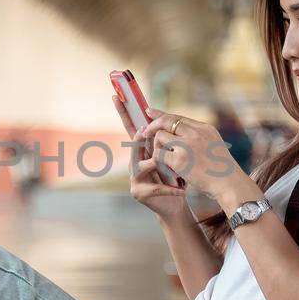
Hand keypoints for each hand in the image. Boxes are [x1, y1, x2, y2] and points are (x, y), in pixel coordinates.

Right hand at [112, 95, 187, 218]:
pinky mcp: (138, 192)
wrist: (175, 203)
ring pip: (143, 164)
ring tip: (172, 166)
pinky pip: (156, 187)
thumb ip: (164, 139)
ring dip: (159, 164)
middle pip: (134, 144)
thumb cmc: (175, 177)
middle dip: (138, 137)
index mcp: (141, 150)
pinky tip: (183, 190)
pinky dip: (172, 188)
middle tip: (143, 131)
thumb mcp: (171, 155)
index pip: (130, 127)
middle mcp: (133, 161)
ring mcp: (134, 177)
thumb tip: (163, 114)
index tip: (115, 95)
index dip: (123, 112)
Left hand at [139, 108, 251, 204]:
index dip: (162, 115)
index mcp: (204, 128)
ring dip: (157, 147)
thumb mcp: (214, 145)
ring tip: (163, 159)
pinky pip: (159, 154)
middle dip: (153, 126)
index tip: (150, 112)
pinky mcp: (179, 160)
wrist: (229, 184)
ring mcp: (186, 145)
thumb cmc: (223, 170)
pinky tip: (163, 167)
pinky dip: (158, 160)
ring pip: (160, 137)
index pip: (178, 117)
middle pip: (166, 121)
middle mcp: (195, 133)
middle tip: (145, 133)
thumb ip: (198, 137)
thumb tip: (180, 134)